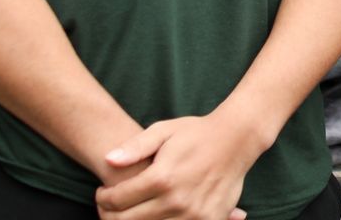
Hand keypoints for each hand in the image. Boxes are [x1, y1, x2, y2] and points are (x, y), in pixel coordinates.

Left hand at [96, 113, 260, 219]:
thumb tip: (108, 160)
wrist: (237, 139)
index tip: (103, 193)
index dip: (103, 198)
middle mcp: (176, 201)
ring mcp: (193, 216)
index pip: (116, 200)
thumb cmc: (196, 133)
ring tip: (131, 211)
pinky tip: (157, 215)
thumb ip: (135, 147)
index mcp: (162, 178)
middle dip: (110, 215)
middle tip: (110, 207)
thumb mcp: (163, 130)